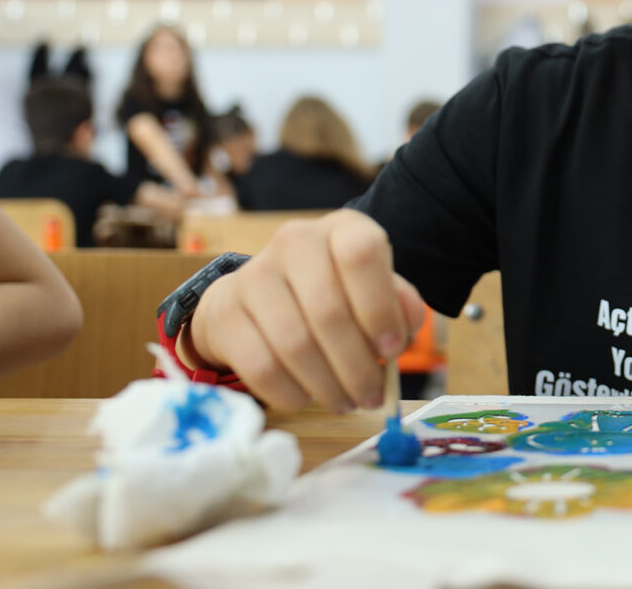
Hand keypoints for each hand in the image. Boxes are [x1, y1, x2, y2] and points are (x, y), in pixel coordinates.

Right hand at [185, 209, 424, 413]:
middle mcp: (295, 241)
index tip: (392, 351)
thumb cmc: (334, 293)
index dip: (380, 308)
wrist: (262, 293)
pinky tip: (306, 398)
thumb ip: (398, 304)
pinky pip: (260, 366)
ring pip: (295, 344)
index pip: (361, 255)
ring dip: (327, 387)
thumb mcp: (373, 289)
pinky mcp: (225, 310)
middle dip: (357, 368)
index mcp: (342, 229)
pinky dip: (290, 393)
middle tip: (372, 398)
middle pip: (328, 312)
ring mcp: (254, 273)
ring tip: (345, 403)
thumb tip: (406, 326)